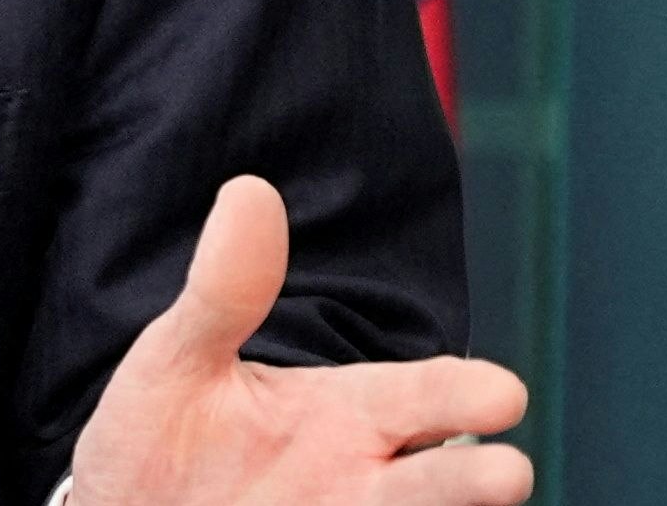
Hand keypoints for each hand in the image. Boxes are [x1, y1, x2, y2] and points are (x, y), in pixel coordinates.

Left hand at [74, 176, 531, 505]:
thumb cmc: (160, 436)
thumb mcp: (179, 361)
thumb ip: (223, 291)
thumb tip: (250, 190)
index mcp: (347, 412)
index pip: (429, 397)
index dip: (466, 395)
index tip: (501, 395)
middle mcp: (363, 479)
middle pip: (445, 479)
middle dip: (479, 479)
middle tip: (507, 473)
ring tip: (489, 488)